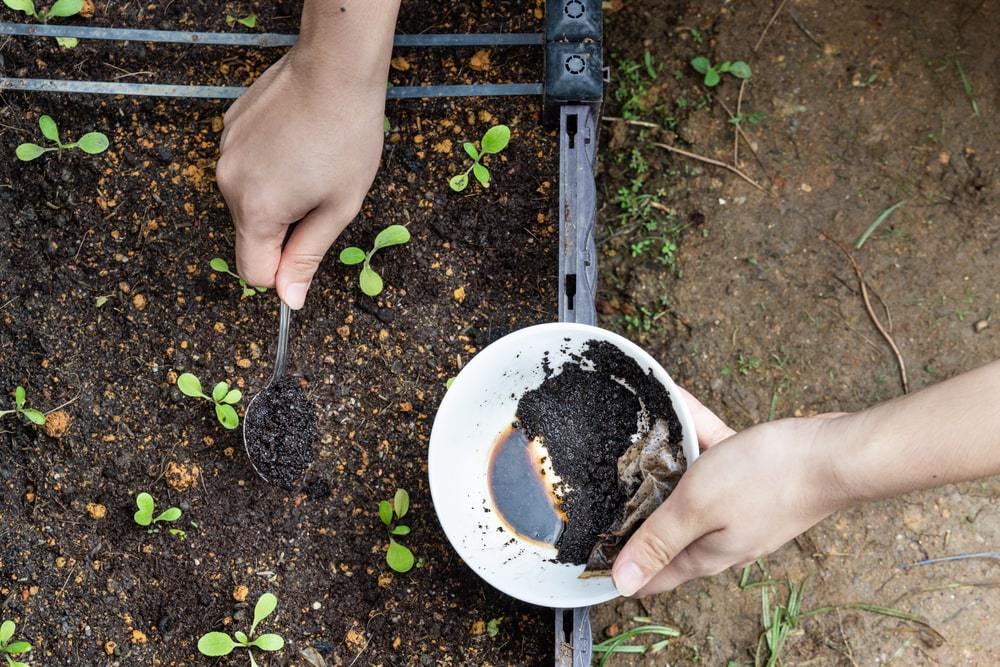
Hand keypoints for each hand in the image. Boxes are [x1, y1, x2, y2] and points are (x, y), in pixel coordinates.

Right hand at [216, 46, 386, 308]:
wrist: (334, 68)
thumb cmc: (346, 138)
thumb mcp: (338, 208)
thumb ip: (308, 256)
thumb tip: (289, 299)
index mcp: (256, 210)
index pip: (253, 272)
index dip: (282, 270)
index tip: (306, 248)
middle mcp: (228, 182)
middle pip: (250, 233)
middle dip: (284, 227)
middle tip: (319, 194)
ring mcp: (224, 151)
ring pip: (248, 198)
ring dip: (277, 194)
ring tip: (310, 161)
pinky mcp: (228, 127)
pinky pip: (246, 165)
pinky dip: (268, 163)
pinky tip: (295, 140)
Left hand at [611, 390, 845, 595]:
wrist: (834, 453)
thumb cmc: (767, 479)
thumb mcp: (698, 506)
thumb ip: (659, 540)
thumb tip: (623, 584)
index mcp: (705, 553)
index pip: (653, 575)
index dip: (620, 570)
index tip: (590, 556)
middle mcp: (721, 536)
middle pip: (667, 527)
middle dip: (636, 509)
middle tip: (604, 488)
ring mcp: (739, 507)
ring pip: (689, 485)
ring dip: (665, 462)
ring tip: (638, 437)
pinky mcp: (754, 478)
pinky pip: (713, 454)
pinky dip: (696, 433)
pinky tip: (680, 403)